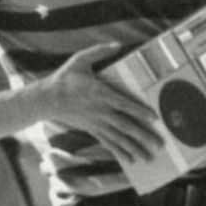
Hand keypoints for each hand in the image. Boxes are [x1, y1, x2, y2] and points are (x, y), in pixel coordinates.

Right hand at [38, 42, 164, 164]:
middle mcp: (100, 111)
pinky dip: (120, 152)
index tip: (154, 118)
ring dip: (135, 148)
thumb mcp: (80, 60)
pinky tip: (131, 160)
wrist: (46, 99)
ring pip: (119, 138)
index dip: (139, 111)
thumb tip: (117, 44)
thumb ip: (99, 51)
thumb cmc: (65, 78)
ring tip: (149, 158)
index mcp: (100, 93)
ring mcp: (96, 122)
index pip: (124, 104)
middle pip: (125, 126)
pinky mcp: (92, 129)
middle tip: (159, 145)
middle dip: (143, 136)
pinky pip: (108, 142)